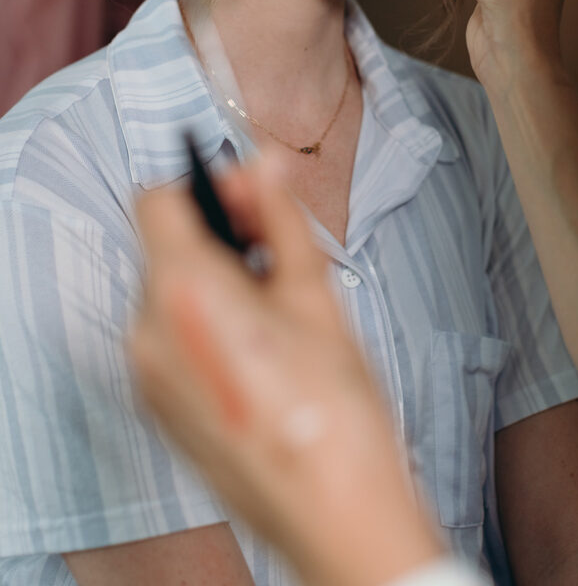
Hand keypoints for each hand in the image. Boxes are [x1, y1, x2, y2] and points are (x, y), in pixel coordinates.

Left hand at [130, 156, 442, 585]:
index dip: (205, 187)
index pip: (157, 200)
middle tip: (275, 245)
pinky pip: (166, 335)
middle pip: (163, 245)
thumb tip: (265, 163)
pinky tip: (256, 341)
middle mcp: (149, 331)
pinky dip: (200, 319)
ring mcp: (148, 374)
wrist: (332, 510)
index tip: (251, 199)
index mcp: (185, 292)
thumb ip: (281, 217)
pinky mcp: (159, 404)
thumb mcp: (314, 293)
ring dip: (212, 276)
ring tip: (273, 301)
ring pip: (166, 290)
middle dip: (216, 232)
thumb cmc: (333, 408)